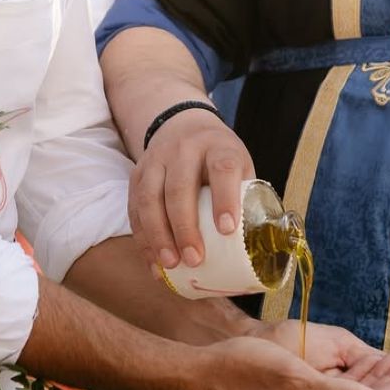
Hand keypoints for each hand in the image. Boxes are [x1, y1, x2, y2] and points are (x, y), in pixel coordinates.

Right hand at [130, 109, 251, 271]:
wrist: (183, 126)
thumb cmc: (219, 157)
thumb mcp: (240, 165)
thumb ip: (245, 197)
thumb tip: (255, 244)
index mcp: (218, 147)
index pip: (222, 170)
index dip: (224, 199)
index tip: (227, 229)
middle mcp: (184, 150)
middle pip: (179, 187)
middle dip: (185, 227)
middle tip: (194, 259)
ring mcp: (156, 160)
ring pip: (150, 198)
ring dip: (158, 235)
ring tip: (170, 263)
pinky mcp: (137, 174)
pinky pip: (134, 208)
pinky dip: (142, 238)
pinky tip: (153, 261)